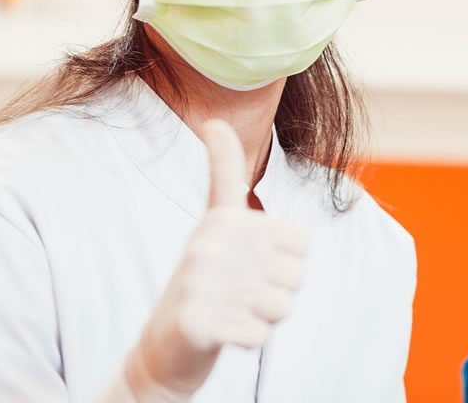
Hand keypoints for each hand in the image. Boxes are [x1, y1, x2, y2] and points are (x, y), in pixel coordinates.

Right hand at [122, 120, 310, 401]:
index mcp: (222, 219)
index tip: (252, 263)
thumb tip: (213, 121)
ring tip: (231, 312)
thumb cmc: (205, 281)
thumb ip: (223, 174)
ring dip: (264, 317)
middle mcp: (210, 244)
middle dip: (277, 294)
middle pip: (297, 276)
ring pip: (282, 306)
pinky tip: (223, 335)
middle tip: (239, 295)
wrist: (163, 348)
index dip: (288, 261)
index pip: (303, 242)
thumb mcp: (215, 224)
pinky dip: (249, 341)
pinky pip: (261, 336)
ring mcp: (202, 283)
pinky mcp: (199, 323)